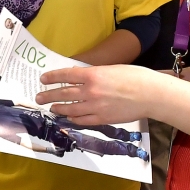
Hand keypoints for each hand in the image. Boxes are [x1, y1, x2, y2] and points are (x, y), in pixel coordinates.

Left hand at [37, 65, 161, 124]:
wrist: (151, 94)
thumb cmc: (135, 77)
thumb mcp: (112, 69)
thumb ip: (95, 74)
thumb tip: (81, 78)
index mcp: (93, 75)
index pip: (66, 75)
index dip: (52, 77)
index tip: (43, 79)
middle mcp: (91, 91)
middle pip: (64, 93)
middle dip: (48, 95)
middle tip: (39, 97)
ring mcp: (95, 106)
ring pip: (70, 109)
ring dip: (58, 108)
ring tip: (52, 108)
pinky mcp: (102, 119)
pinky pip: (82, 120)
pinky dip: (73, 119)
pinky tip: (68, 117)